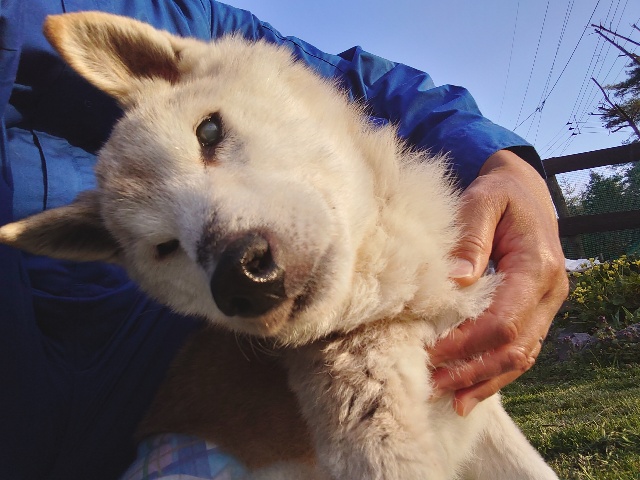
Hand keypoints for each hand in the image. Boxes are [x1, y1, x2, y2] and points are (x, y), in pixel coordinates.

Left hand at [429, 149, 568, 415]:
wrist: (525, 190)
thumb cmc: (500, 193)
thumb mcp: (482, 201)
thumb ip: (470, 240)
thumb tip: (456, 281)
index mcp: (537, 266)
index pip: (504, 320)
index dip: (468, 342)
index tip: (432, 352)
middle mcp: (549, 292)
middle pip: (515, 347)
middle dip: (473, 370)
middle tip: (434, 385)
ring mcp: (546, 305)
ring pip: (522, 356)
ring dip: (486, 380)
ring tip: (452, 399)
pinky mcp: (536, 310)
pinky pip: (522, 349)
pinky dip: (497, 372)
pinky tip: (472, 387)